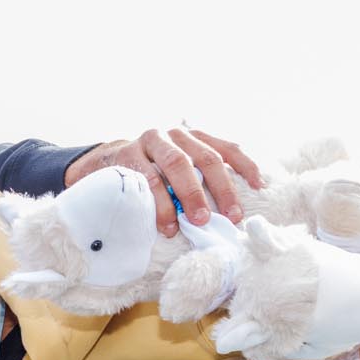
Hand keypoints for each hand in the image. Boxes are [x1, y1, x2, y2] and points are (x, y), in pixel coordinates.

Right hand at [64, 128, 261, 237]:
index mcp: (192, 136)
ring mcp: (150, 141)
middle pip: (205, 157)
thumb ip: (199, 178)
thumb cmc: (147, 172)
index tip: (259, 186)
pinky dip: (160, 205)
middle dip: (221, 188)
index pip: (226, 147)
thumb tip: (230, 209)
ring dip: (191, 195)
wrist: (100, 164)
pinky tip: (167, 225)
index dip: (245, 165)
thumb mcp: (176, 169)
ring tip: (199, 221)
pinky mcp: (127, 155)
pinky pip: (148, 180)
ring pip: (177, 164)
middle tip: (231, 216)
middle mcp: (174, 133)